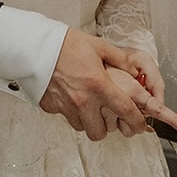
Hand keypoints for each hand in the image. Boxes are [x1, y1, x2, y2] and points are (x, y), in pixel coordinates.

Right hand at [39, 30, 176, 140]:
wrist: (36, 46)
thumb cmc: (66, 44)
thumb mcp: (99, 46)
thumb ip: (120, 60)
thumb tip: (134, 71)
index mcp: (98, 84)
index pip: (124, 111)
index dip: (137, 121)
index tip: (140, 124)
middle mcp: (82, 100)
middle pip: (101, 131)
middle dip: (108, 128)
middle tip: (110, 117)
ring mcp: (66, 106)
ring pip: (83, 128)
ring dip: (90, 121)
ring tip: (90, 106)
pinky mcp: (52, 108)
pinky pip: (67, 118)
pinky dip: (73, 113)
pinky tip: (73, 99)